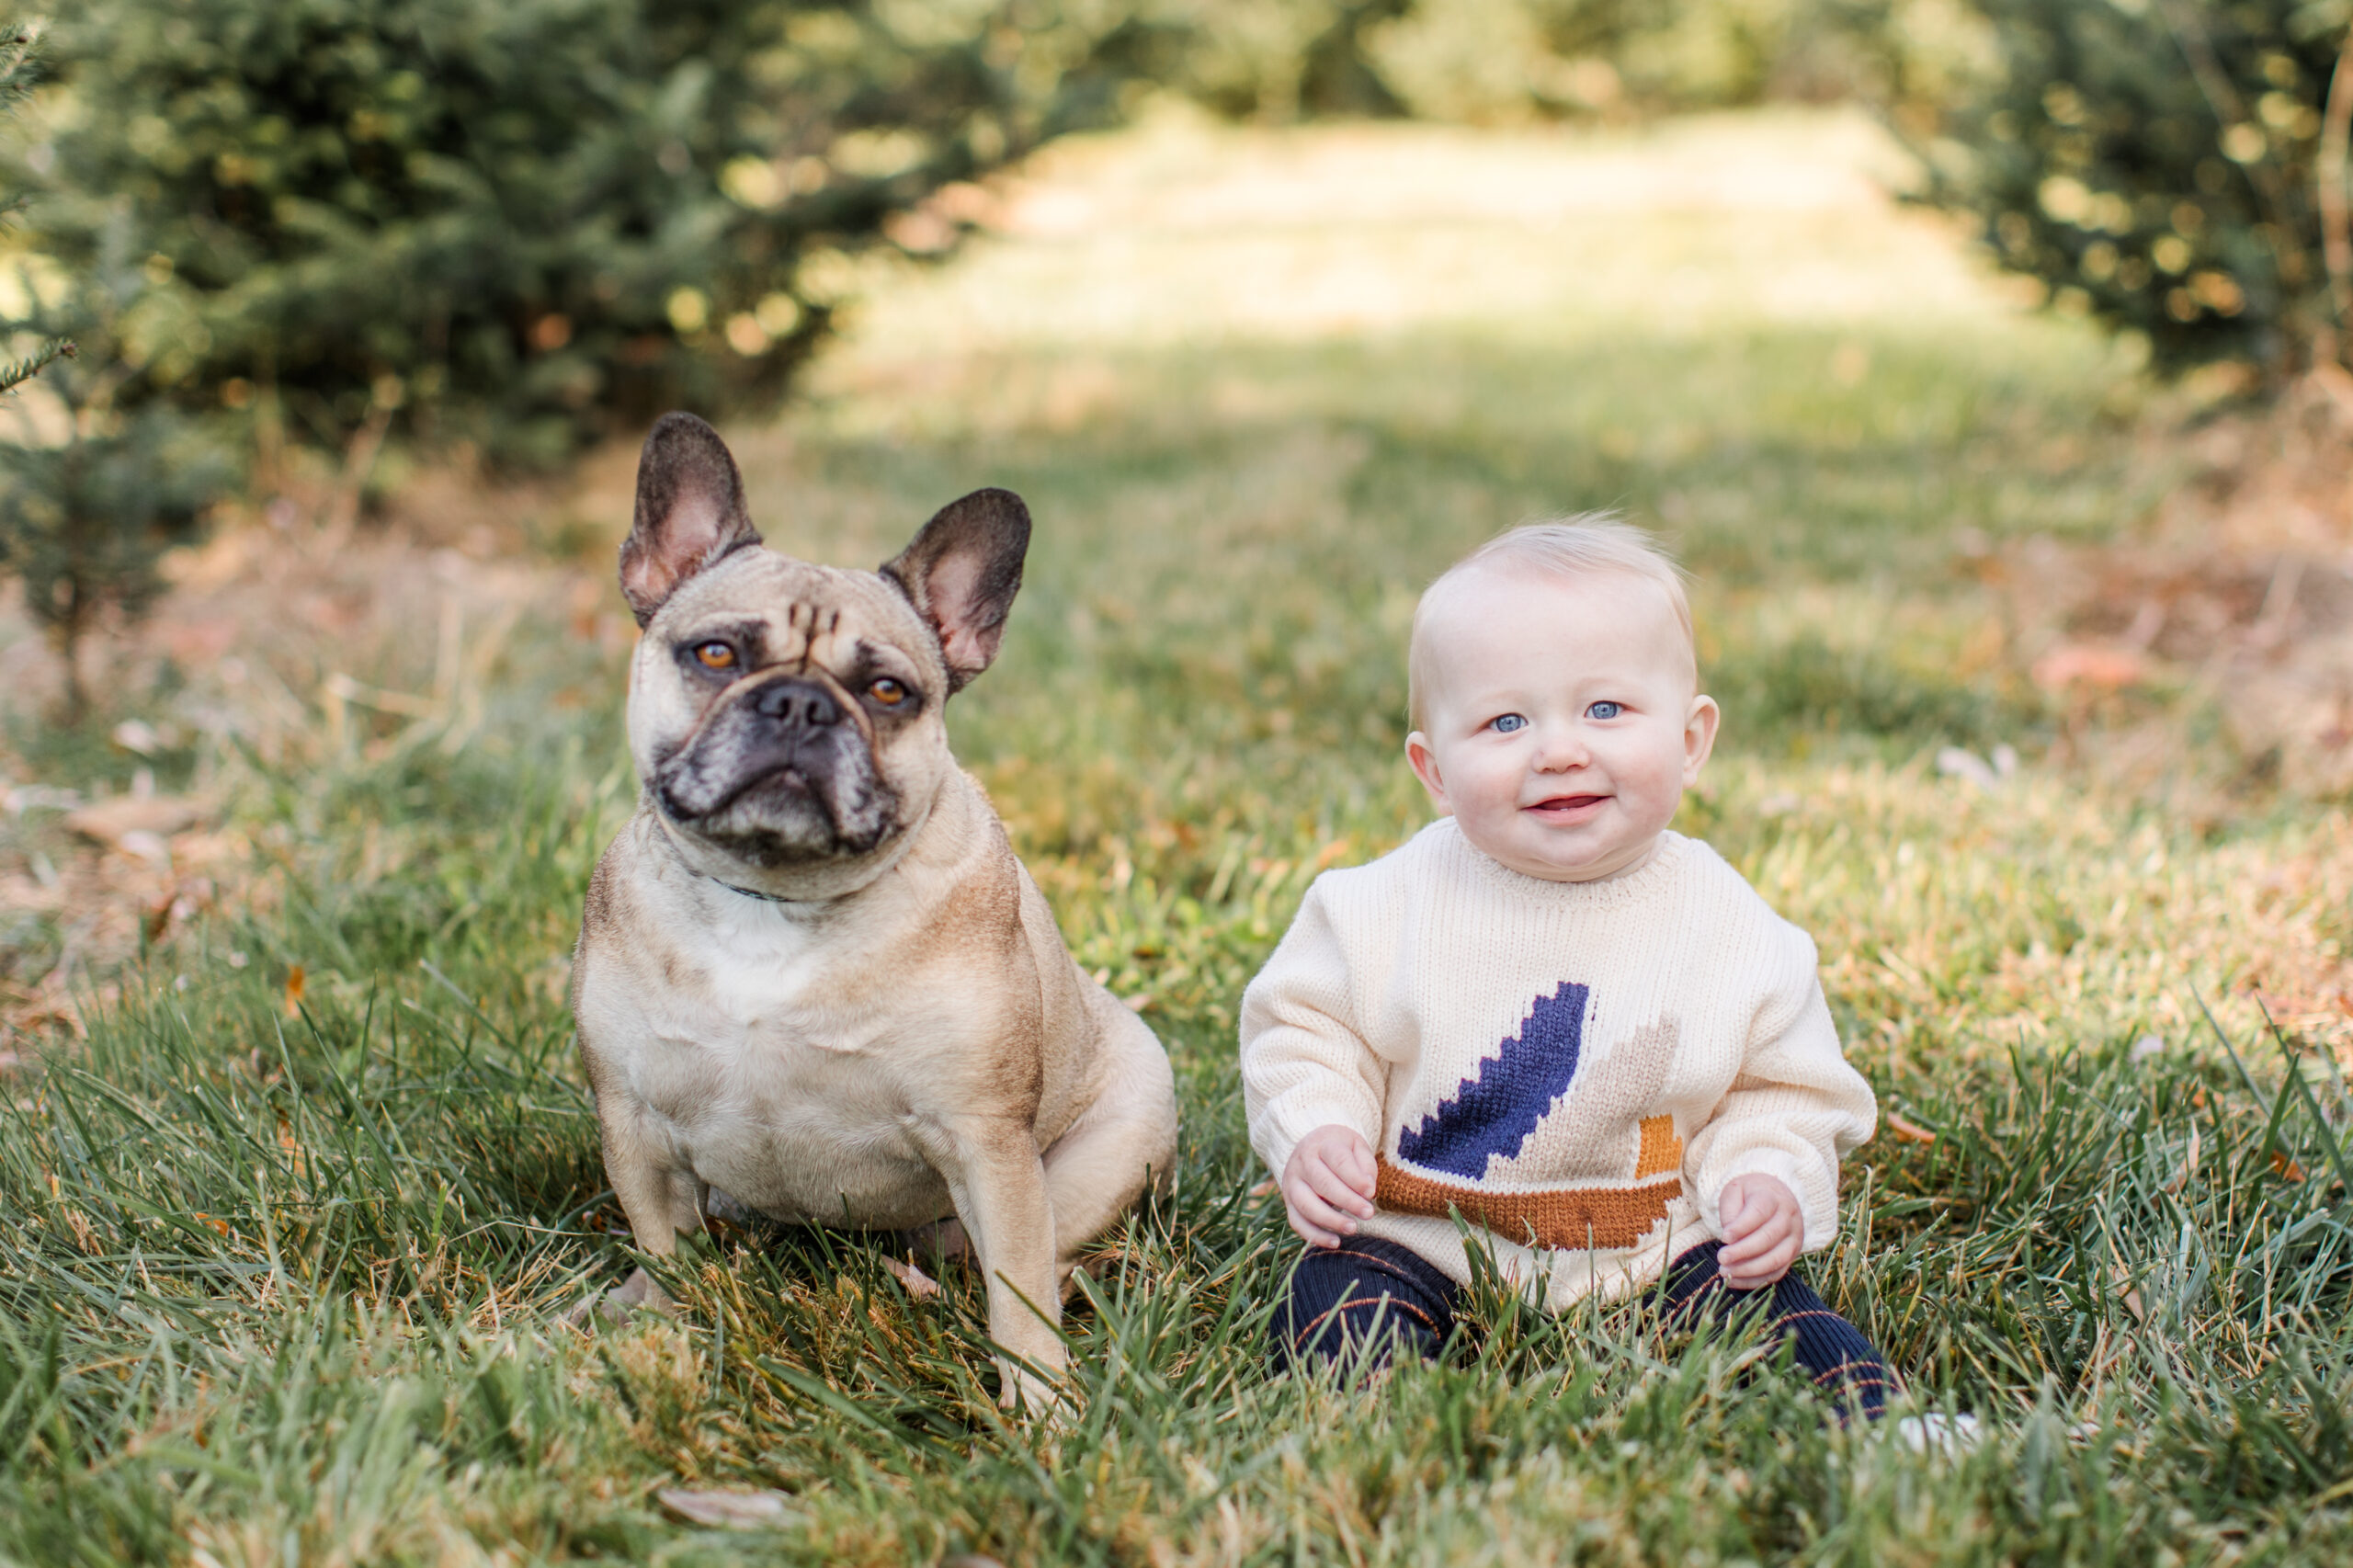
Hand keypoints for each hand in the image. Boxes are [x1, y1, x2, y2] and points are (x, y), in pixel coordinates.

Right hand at [1281, 1125, 1377, 1247]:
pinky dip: (1314, 1236)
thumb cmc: (1340, 1150)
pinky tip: (1335, 1242)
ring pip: (1307, 1205)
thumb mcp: (1356, 1146)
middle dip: (1347, 1201)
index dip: (1355, 1178)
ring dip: (1331, 1220)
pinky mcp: (1289, 1203)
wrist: (1311, 1148)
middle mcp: (1302, 1163)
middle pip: (1323, 1183)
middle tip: (1368, 1213)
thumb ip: (1365, 1164)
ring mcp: (1292, 1183)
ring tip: (1353, 1228)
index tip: (1371, 1193)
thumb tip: (1368, 1190)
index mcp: (1321, 1144)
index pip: (1338, 1160)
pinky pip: (1297, 1222)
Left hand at [1716, 1173, 1802, 1289]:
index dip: (1742, 1227)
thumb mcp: (1735, 1191)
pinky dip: (1755, 1280)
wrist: (1775, 1197)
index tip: (1724, 1237)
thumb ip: (1730, 1209)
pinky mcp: (1792, 1256)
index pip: (1759, 1212)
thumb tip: (1729, 1237)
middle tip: (1721, 1257)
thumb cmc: (1749, 1195)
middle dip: (1743, 1251)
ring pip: (1775, 1259)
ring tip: (1725, 1271)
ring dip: (1749, 1270)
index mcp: (1773, 1198)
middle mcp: (1788, 1218)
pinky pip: (1776, 1273)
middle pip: (1768, 1238)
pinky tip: (1734, 1280)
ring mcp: (1793, 1239)